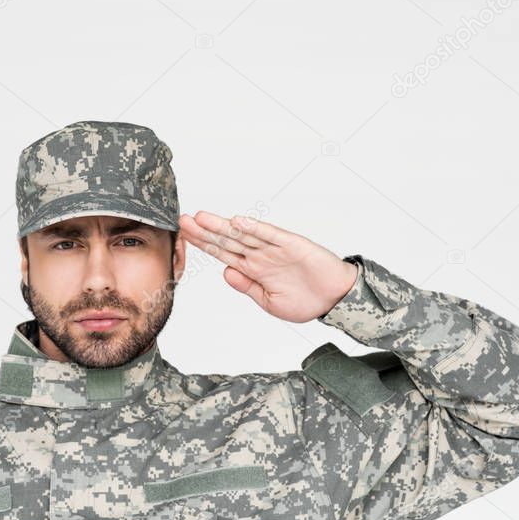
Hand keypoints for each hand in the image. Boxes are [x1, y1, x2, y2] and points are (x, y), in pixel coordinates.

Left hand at [178, 210, 357, 322]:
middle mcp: (260, 256)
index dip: (203, 244)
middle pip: (227, 240)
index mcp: (253, 270)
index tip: (184, 236)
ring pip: (244, 235)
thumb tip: (225, 272)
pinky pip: (271, 236)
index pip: (222, 253)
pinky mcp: (293, 245)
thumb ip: (247, 286)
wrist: (336, 299)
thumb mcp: (269, 302)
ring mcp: (275, 249)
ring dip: (223, 226)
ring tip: (202, 217)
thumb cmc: (305, 301)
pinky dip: (255, 228)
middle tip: (182, 220)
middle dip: (204, 231)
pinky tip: (238, 221)